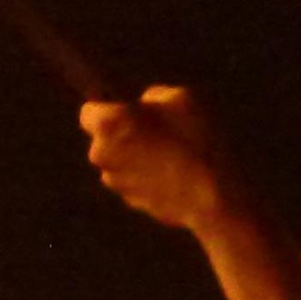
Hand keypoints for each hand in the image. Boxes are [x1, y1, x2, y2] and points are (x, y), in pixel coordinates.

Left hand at [83, 88, 240, 234]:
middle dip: (124, 134)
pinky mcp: (130, 202)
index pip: (88, 112)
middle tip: (158, 131)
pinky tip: (174, 174)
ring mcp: (114, 182)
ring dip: (136, 156)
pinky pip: (134, 182)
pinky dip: (147, 177)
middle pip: (104, 139)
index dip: (109, 109)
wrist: (211, 195)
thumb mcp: (180, 98)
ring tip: (171, 153)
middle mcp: (101, 154)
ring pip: (120, 162)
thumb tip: (144, 106)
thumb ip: (153, 97)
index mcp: (108, 124)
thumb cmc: (195, 140)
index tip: (128, 111)